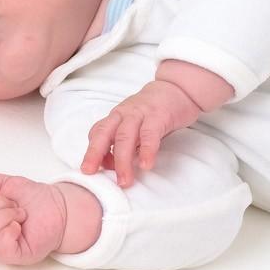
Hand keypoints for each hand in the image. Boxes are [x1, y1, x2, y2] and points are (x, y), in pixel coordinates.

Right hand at [0, 173, 68, 265]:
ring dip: (5, 216)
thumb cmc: (34, 199)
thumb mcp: (8, 183)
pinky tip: (19, 226)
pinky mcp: (18, 256)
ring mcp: (4, 248)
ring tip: (21, 214)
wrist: (60, 206)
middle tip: (15, 205)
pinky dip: (8, 232)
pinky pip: (2, 248)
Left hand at [81, 79, 201, 186]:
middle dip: (95, 154)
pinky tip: (146, 165)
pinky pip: (150, 134)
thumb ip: (124, 143)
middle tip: (91, 173)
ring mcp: (141, 113)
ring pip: (125, 137)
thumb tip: (114, 165)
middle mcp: (124, 114)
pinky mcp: (159, 115)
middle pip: (104, 134)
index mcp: (116, 117)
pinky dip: (147, 150)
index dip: (93, 152)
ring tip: (125, 180)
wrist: (178, 88)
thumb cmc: (153, 111)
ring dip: (122, 160)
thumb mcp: (134, 125)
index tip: (94, 170)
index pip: (98, 133)